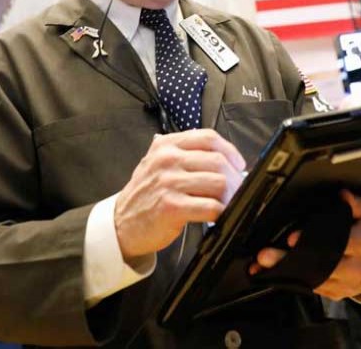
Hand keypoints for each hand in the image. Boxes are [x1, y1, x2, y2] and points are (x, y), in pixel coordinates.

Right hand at [114, 129, 245, 261]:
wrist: (122, 223)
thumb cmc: (147, 193)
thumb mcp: (158, 163)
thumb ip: (186, 154)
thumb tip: (228, 162)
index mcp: (166, 145)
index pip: (208, 137)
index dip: (230, 151)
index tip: (238, 165)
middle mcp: (167, 159)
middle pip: (218, 161)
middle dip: (234, 178)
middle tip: (238, 190)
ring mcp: (169, 182)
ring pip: (218, 183)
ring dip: (230, 196)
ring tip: (229, 203)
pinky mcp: (171, 207)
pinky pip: (210, 207)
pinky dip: (221, 212)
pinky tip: (219, 216)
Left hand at [250, 190, 360, 300]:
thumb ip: (357, 203)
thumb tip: (343, 195)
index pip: (338, 245)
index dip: (313, 242)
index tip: (292, 238)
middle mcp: (354, 269)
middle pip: (319, 267)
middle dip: (290, 261)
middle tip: (266, 254)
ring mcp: (343, 284)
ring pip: (312, 280)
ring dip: (285, 272)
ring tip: (262, 263)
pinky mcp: (334, 293)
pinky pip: (311, 287)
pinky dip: (291, 280)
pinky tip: (273, 272)